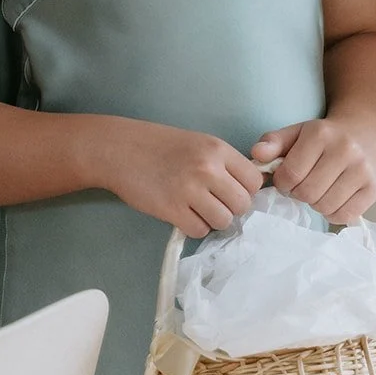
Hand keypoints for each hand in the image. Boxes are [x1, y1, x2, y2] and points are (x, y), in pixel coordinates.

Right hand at [96, 117, 264, 238]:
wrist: (121, 149)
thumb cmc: (162, 145)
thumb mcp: (200, 143)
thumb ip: (224, 163)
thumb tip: (247, 190)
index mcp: (218, 149)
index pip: (254, 181)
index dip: (246, 190)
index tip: (232, 191)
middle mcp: (208, 168)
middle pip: (242, 204)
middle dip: (231, 208)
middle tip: (214, 203)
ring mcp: (190, 190)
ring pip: (223, 221)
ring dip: (213, 219)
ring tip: (198, 209)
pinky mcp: (172, 210)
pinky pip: (199, 230)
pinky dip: (194, 227)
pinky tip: (183, 214)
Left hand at [252, 117, 375, 224]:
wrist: (362, 132)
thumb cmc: (322, 138)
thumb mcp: (294, 133)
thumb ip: (272, 143)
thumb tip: (256, 155)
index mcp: (320, 134)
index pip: (291, 174)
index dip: (283, 182)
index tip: (287, 178)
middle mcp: (345, 149)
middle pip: (308, 193)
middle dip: (299, 194)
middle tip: (303, 185)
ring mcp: (363, 169)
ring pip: (325, 206)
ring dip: (316, 203)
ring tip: (319, 190)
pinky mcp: (375, 187)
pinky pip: (344, 215)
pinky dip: (334, 212)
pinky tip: (334, 197)